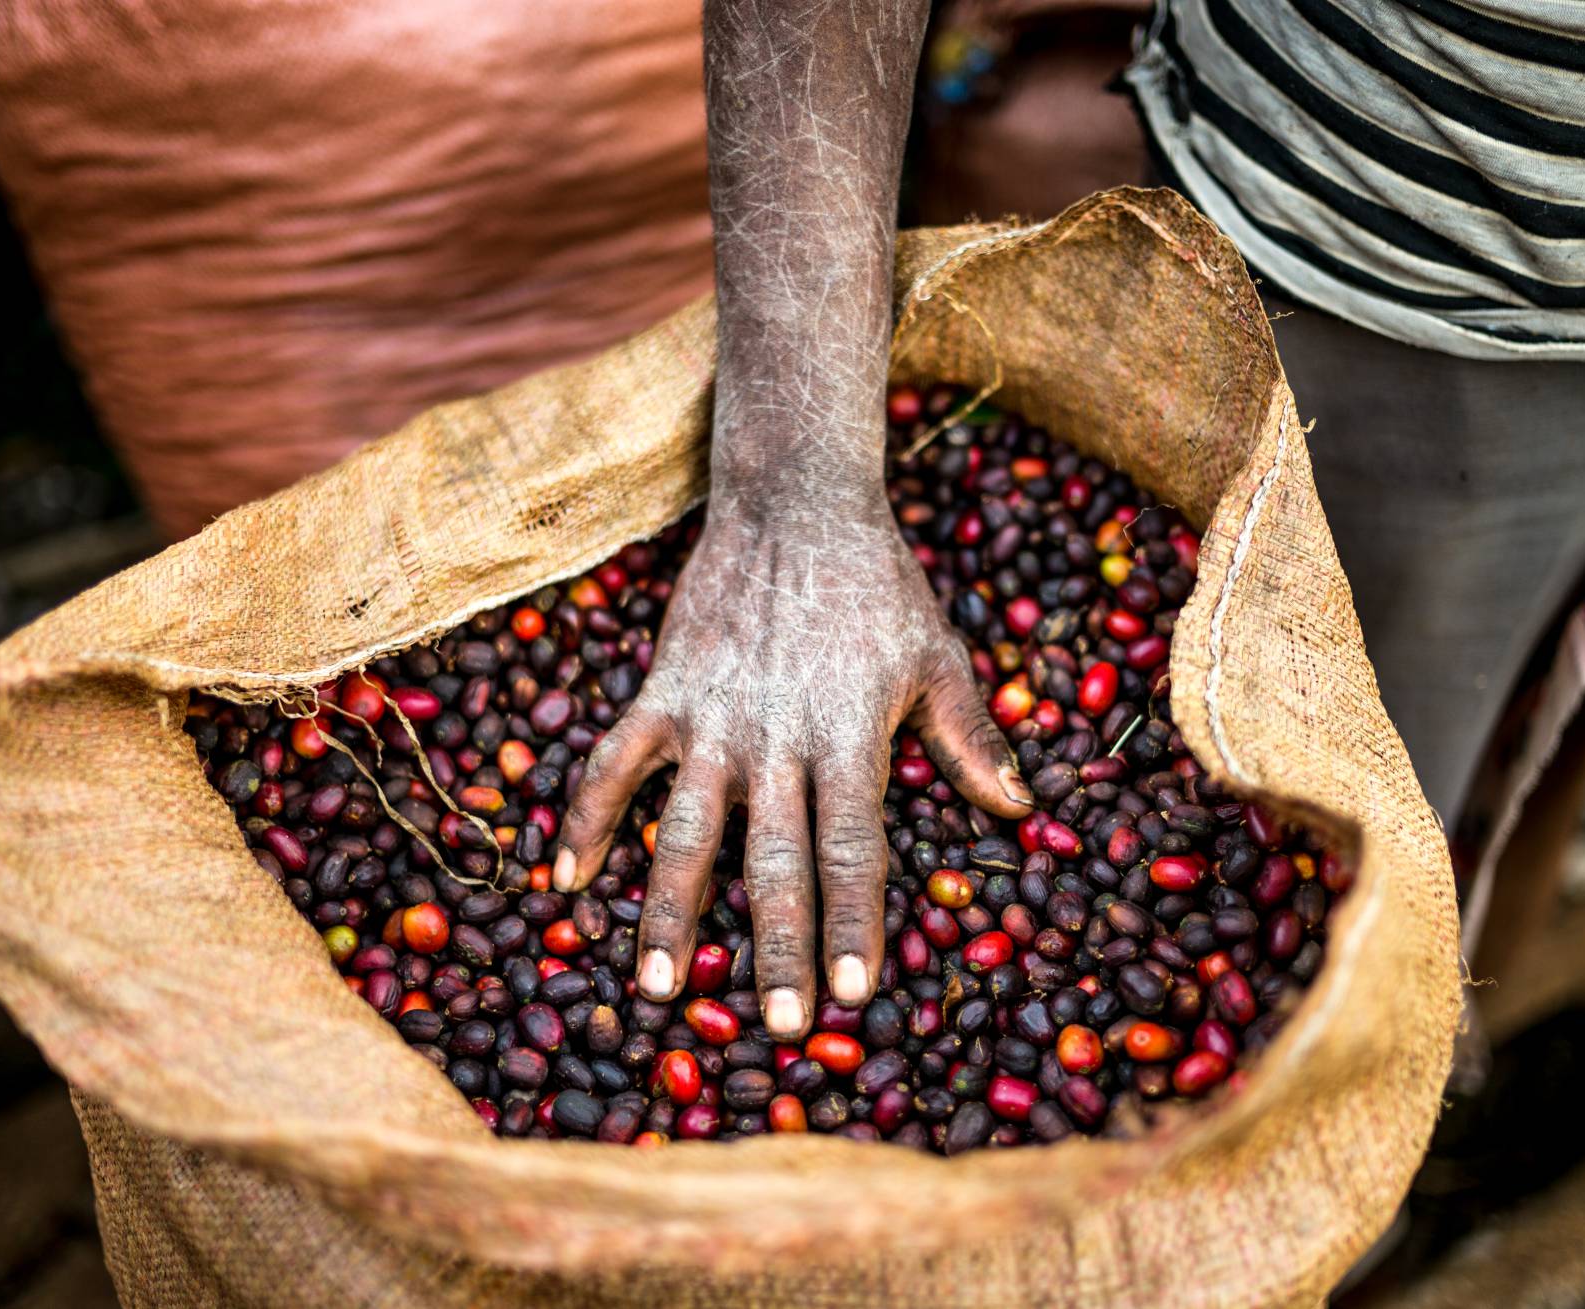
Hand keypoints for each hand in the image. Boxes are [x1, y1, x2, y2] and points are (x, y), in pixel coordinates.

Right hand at [553, 501, 1032, 1038]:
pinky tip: (564, 883)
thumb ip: (971, 737)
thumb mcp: (935, 655)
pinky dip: (585, 822)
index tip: (856, 996)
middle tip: (776, 1025)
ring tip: (659, 989)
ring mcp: (711, 718)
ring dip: (668, 914)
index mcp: (849, 735)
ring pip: (683, 833)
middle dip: (776, 949)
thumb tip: (1020, 811)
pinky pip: (612, 765)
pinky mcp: (663, 692)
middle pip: (772, 861)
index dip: (853, 925)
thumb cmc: (876, 584)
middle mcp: (776, 738)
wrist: (794, 502)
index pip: (852, 850)